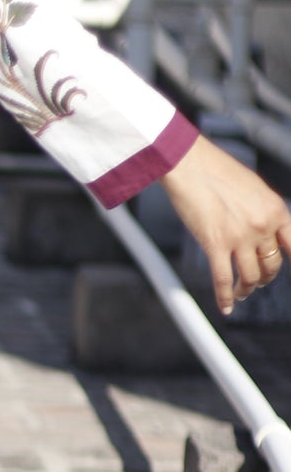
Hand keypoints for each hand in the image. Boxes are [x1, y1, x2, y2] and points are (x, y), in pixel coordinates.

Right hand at [161, 134, 290, 316]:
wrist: (190, 164)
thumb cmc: (216, 172)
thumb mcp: (254, 190)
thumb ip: (264, 213)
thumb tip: (265, 232)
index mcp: (276, 210)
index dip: (290, 264)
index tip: (281, 273)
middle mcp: (262, 225)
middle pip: (271, 266)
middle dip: (264, 278)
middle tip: (256, 281)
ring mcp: (240, 236)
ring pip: (250, 276)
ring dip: (246, 289)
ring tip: (241, 292)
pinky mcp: (215, 244)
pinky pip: (223, 280)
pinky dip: (226, 298)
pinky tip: (227, 307)